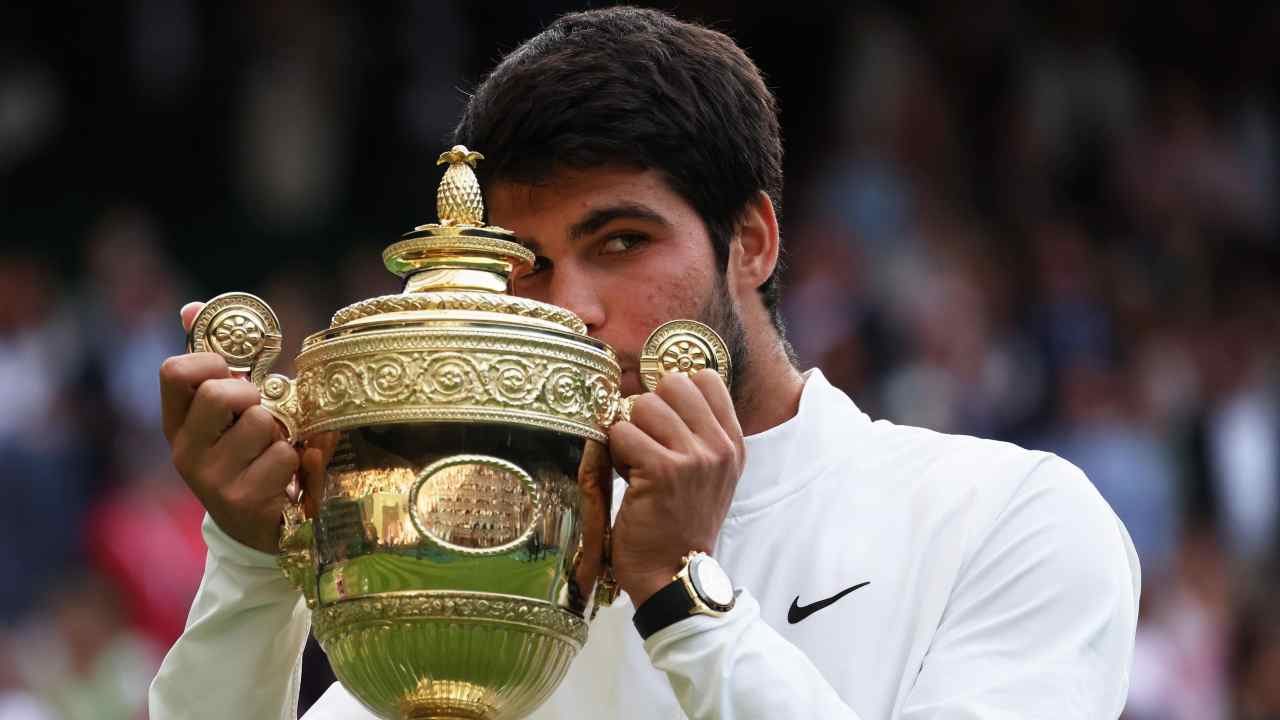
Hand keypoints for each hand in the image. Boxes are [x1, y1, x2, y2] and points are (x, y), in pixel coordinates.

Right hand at [159, 301, 298, 552]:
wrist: (257, 529)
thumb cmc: (246, 455)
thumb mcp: (226, 414)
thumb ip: (214, 362)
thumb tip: (191, 307)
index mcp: (176, 424)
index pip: (174, 371)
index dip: (211, 360)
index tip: (233, 371)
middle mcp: (185, 453)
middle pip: (222, 393)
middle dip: (254, 395)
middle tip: (261, 413)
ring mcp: (211, 480)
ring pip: (263, 423)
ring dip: (283, 432)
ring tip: (276, 450)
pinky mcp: (243, 501)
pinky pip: (286, 455)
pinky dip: (299, 460)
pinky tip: (288, 475)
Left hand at [606, 369, 744, 607]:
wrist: (674, 574)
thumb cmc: (681, 524)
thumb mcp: (709, 476)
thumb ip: (698, 433)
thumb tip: (663, 389)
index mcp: (732, 443)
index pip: (705, 378)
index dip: (674, 394)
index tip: (664, 423)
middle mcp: (719, 446)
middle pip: (672, 383)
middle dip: (648, 409)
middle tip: (646, 444)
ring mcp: (693, 458)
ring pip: (644, 405)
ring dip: (629, 432)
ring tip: (635, 464)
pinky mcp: (662, 471)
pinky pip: (622, 432)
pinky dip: (614, 452)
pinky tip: (625, 477)